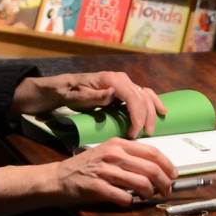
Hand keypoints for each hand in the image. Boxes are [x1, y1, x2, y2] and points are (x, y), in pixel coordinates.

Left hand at [11, 71, 166, 137]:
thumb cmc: (63, 92)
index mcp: (110, 79)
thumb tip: (112, 94)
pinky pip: (141, 95)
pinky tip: (161, 112)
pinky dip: (152, 102)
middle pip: (142, 96)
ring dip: (151, 111)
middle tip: (142, 136)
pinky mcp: (121, 91)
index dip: (137, 116)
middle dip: (146, 117)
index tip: (134, 134)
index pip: (132, 96)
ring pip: (145, 95)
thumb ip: (92, 95)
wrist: (54, 89)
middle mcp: (119, 79)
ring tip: (151, 129)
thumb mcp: (74, 95)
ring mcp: (121, 84)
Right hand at [46, 137, 178, 206]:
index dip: (167, 165)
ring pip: (141, 183)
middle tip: (166, 191)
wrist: (58, 178)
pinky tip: (128, 202)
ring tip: (148, 197)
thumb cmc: (86, 167)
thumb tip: (155, 168)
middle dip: (164, 182)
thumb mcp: (108, 153)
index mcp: (118, 144)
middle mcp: (113, 154)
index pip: (152, 152)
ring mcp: (105, 170)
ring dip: (149, 193)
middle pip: (151, 168)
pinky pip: (123, 197)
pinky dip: (130, 202)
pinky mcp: (97, 187)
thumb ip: (128, 157)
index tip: (173, 175)